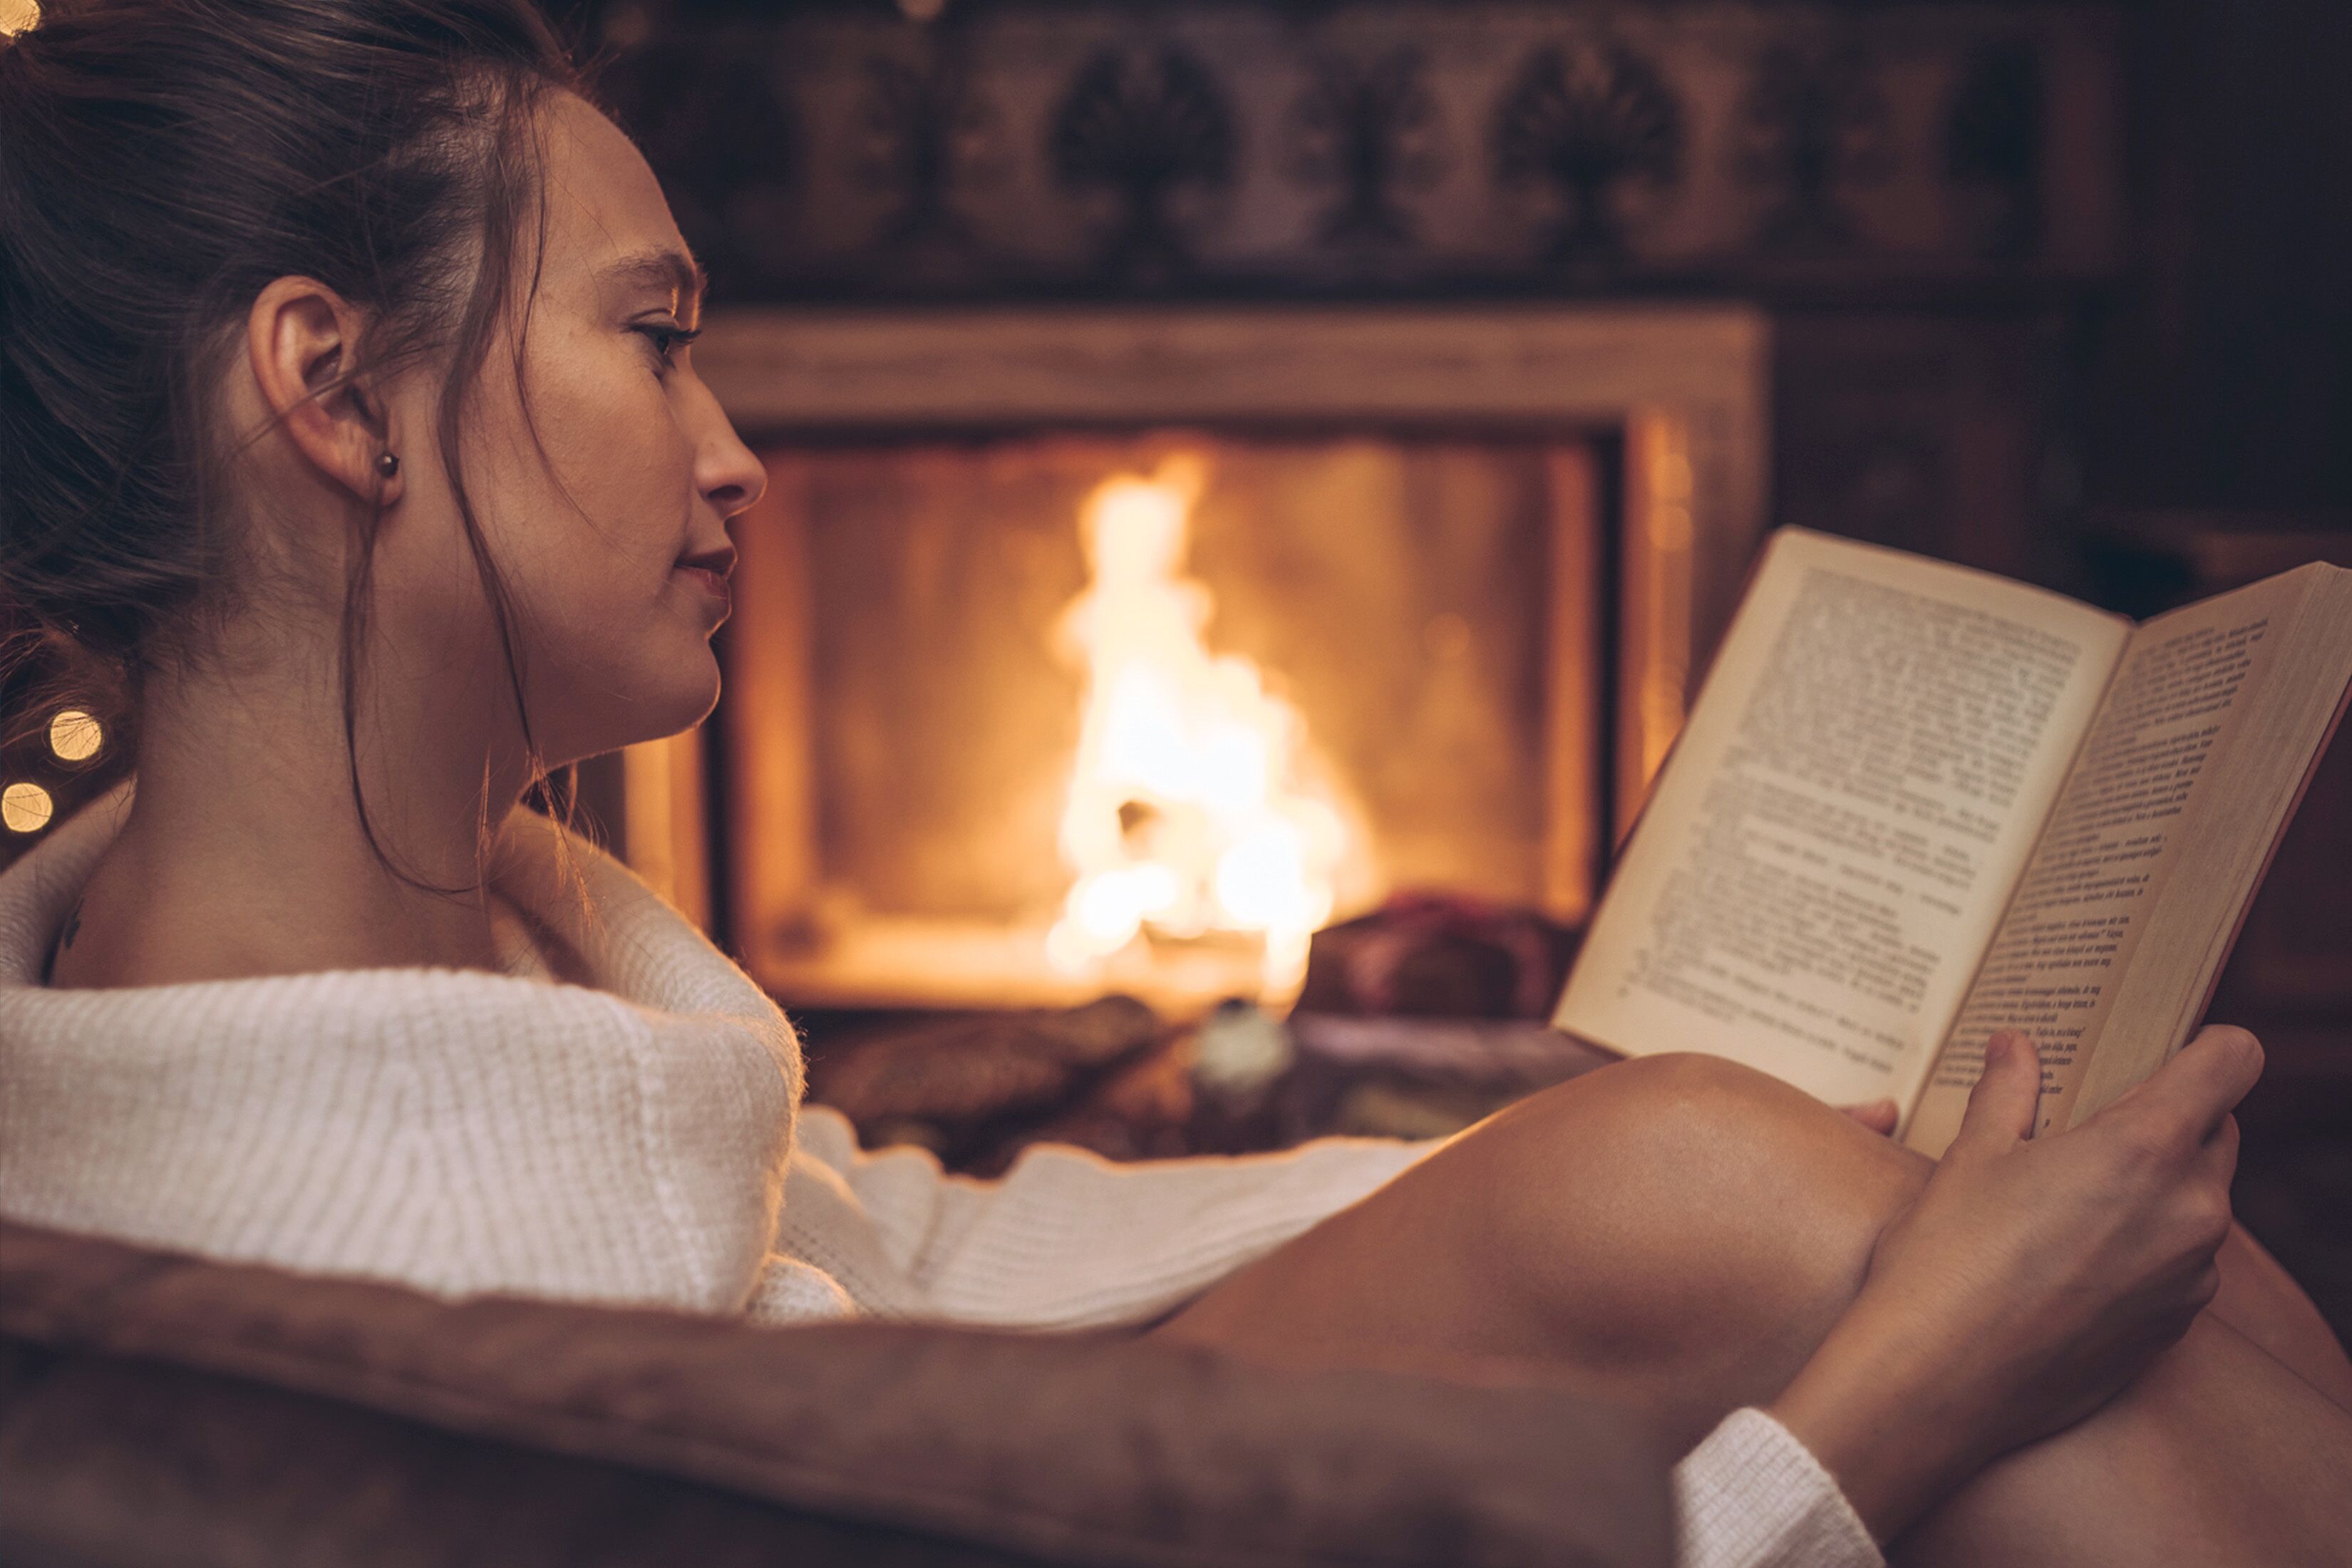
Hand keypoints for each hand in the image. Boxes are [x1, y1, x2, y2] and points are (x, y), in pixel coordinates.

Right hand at [1767, 1025, 2260, 1541]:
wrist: (1939, 1381)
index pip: (2234, 1063)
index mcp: (2144, 1147)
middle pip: (2221, 1131)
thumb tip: (2014, 1046)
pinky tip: (2073, 1262)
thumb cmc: (1947, 1259)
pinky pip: (2184, 1262)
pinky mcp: (2177, 1327)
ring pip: (2202, 1200)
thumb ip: (2007, 1092)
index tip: (2167, 1052)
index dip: (2209, 1047)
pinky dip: (2148, 1248)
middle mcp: (2191, 1208)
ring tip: (2073, 1202)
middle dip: (2172, 1120)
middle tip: (2092, 1129)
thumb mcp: (1970, 1157)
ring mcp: (2191, 1274)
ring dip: (2159, 1188)